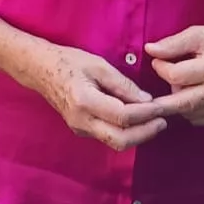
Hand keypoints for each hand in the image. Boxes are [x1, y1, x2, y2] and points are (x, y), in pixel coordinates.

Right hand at [17, 43, 167, 150]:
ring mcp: (80, 129)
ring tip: (154, 121)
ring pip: (115, 142)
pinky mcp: (82, 130)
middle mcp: (82, 121)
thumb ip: (123, 84)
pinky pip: (108, 136)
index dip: (146, 114)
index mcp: (85, 102)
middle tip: (163, 121)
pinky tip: (136, 120)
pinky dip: (126, 132)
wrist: (40, 69)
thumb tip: (147, 100)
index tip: (161, 107)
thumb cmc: (68, 61)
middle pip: (121, 139)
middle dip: (146, 133)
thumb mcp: (98, 65)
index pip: (123, 116)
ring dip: (138, 135)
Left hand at [144, 21, 203, 126]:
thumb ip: (173, 44)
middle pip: (181, 103)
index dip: (161, 68)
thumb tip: (150, 50)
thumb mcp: (198, 35)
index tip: (157, 62)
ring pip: (188, 112)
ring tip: (182, 84)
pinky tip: (192, 94)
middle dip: (161, 100)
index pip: (176, 76)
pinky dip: (190, 109)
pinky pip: (199, 119)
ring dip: (178, 101)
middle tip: (149, 94)